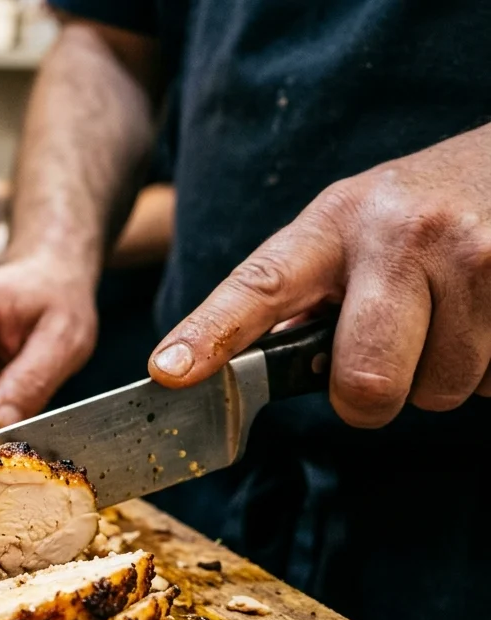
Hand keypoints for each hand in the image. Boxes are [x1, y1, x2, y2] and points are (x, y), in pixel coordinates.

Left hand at [148, 124, 490, 426]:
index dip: (210, 336)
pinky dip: (488, 367)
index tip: (169, 373)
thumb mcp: (343, 234)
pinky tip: (482, 316)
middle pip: (367, 381)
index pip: (258, 288)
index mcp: (331, 224)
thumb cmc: (412, 215)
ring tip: (447, 316)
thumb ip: (295, 296)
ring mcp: (474, 253)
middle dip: (372, 395)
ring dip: (444, 375)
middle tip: (385, 358)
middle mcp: (400, 233)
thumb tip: (229, 369)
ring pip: (443, 390)